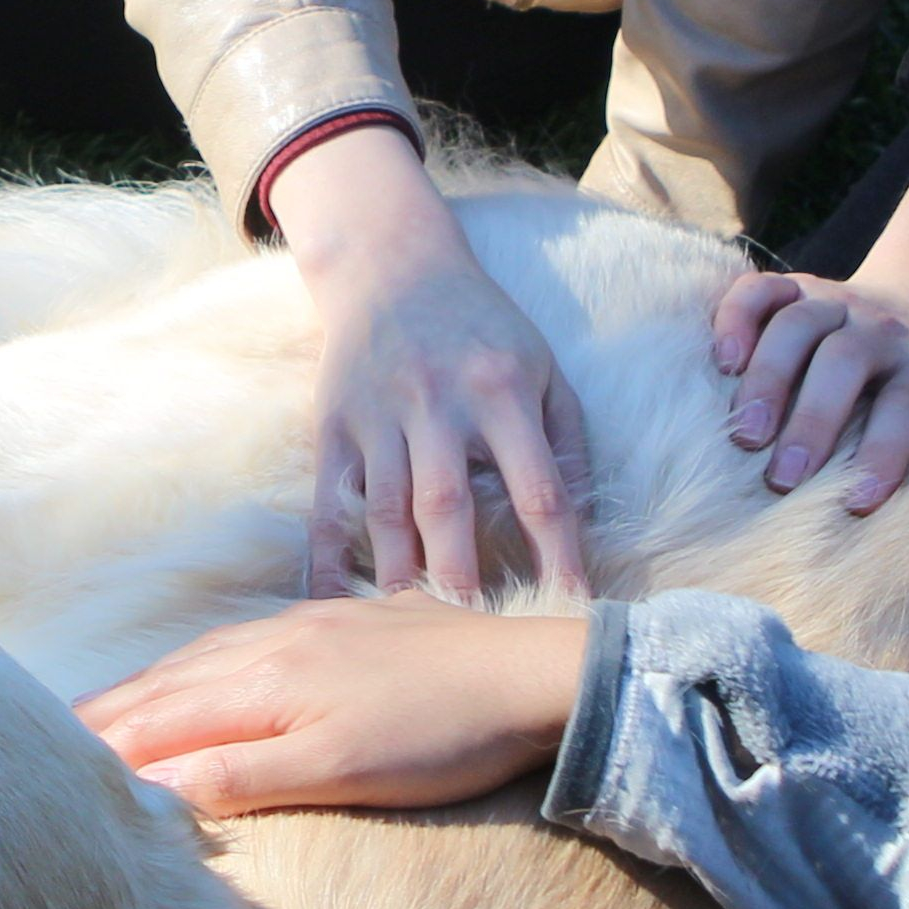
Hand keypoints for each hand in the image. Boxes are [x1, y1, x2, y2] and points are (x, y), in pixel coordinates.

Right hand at [73, 598, 592, 818]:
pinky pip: (242, 643)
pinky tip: (202, 672)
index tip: (48, 768)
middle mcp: (272, 643)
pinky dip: (198, 665)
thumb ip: (243, 774)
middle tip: (49, 738)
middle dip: (109, 713)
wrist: (533, 673)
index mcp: (264, 682)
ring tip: (105, 708)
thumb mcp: (339, 769)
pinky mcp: (341, 623)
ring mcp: (307, 627)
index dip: (104, 745)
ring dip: (147, 687)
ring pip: (202, 658)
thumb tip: (151, 788)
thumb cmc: (442, 736)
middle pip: (170, 682)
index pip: (161, 719)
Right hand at [271, 125, 594, 598]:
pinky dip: (325, 561)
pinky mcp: (332, 426)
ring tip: (409, 639)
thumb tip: (583, 526)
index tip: (575, 611)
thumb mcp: (543, 368)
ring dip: (397, 578)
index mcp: (503, 392)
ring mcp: (379, 417)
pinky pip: (326, 504)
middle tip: (475, 644)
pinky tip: (331, 608)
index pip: (539, 490)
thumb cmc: (483, 327)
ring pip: (384, 511)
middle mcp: (438, 405)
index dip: (560, 555)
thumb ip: (568, 443)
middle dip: (462, 579)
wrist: (392, 265)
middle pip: (449, 505)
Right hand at [705, 270, 908, 515]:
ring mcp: (838, 303)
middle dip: (811, 419)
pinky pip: (762, 290)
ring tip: (743, 434)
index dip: (886, 451)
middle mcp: (884, 330)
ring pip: (798, 324)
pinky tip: (721, 361)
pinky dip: (736, 316)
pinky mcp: (799, 287)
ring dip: (766, 376)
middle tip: (780, 481)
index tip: (859, 503)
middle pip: (844, 361)